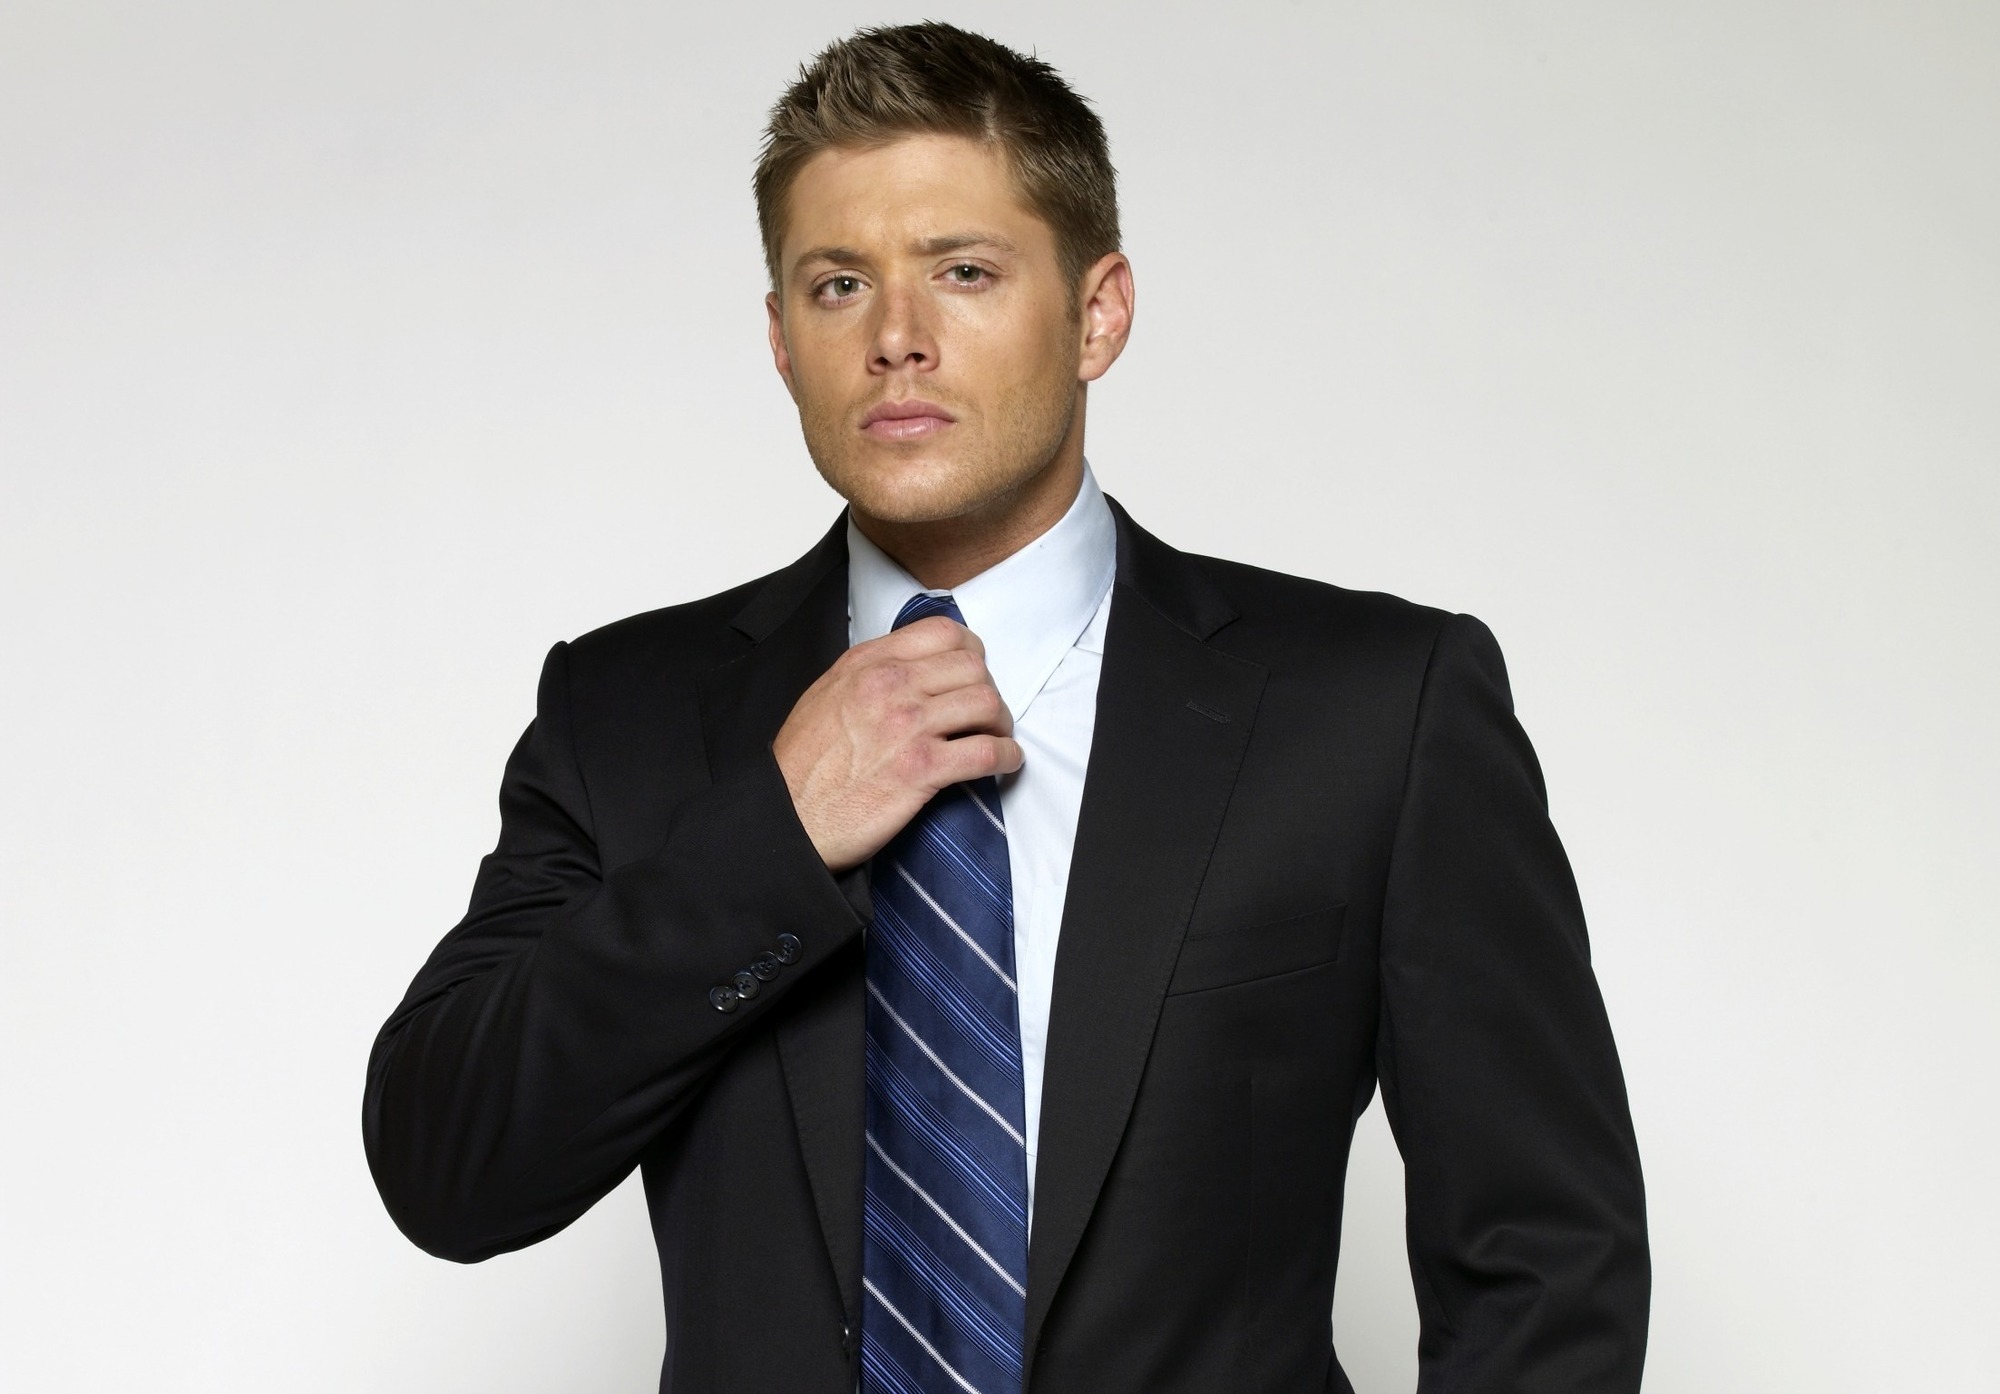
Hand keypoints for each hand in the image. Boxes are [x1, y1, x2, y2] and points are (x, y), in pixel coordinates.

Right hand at [773, 616, 1021, 870]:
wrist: (786, 817)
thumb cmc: (802, 765)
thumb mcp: (826, 695)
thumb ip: (869, 673)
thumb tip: (912, 668)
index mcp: (868, 663)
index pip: (943, 632)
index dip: (971, 651)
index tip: (974, 672)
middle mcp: (890, 686)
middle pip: (973, 667)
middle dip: (989, 690)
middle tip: (986, 714)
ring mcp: (907, 726)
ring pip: (986, 704)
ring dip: (1001, 724)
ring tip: (996, 738)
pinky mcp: (920, 770)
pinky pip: (986, 752)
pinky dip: (1007, 757)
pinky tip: (1005, 764)